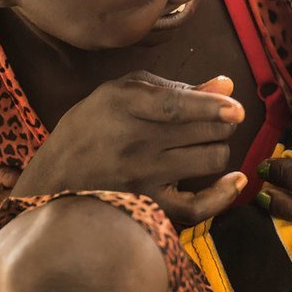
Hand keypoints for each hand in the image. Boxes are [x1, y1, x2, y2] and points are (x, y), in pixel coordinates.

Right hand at [10, 71, 248, 224]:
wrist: (55, 178)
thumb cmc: (93, 127)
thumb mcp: (122, 93)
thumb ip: (173, 88)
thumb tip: (227, 85)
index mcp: (123, 105)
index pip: (177, 105)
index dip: (212, 106)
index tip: (235, 108)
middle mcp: (133, 142)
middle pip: (202, 131)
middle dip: (220, 123)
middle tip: (216, 122)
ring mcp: (142, 177)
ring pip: (209, 160)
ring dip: (218, 148)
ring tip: (208, 144)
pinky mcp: (149, 205)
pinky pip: (198, 206)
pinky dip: (223, 194)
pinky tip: (235, 180)